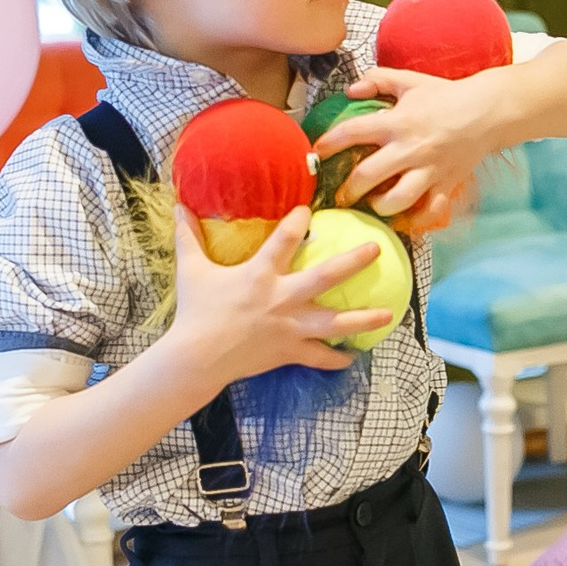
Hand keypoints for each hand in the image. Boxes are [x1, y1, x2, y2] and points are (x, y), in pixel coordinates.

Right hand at [165, 206, 389, 385]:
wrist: (196, 358)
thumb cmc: (195, 311)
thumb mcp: (191, 270)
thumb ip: (189, 237)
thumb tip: (178, 206)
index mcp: (260, 273)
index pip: (286, 238)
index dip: (300, 220)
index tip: (310, 209)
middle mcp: (282, 298)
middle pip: (326, 277)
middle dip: (354, 262)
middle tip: (376, 251)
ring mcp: (290, 327)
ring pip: (335, 322)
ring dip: (363, 318)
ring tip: (388, 314)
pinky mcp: (290, 351)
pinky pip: (319, 356)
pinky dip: (336, 359)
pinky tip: (352, 358)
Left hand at [316, 67, 497, 222]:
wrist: (488, 111)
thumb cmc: (446, 95)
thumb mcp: (409, 81)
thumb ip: (377, 80)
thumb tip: (350, 90)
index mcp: (397, 122)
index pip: (353, 132)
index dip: (328, 143)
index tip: (317, 151)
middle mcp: (409, 149)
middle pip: (367, 175)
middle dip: (348, 189)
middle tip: (342, 194)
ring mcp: (428, 170)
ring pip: (397, 199)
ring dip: (380, 206)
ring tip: (375, 204)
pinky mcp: (446, 184)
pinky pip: (430, 211)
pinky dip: (417, 220)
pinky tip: (406, 218)